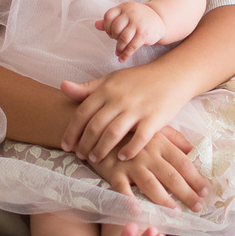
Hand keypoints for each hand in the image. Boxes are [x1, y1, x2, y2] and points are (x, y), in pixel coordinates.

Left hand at [60, 65, 192, 161]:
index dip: (71, 132)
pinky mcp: (154, 118)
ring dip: (101, 149)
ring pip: (113, 134)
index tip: (66, 146)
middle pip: (95, 126)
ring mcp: (137, 109)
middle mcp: (119, 98)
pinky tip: (122, 157)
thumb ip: (88, 88)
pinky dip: (129, 150)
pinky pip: (139, 138)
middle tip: (80, 156)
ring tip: (95, 160)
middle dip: (84, 144)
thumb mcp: (111, 80)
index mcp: (107, 89)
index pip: (82, 113)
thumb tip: (62, 86)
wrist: (172, 75)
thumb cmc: (138, 80)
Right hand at [87, 128, 208, 210]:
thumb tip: (193, 150)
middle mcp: (148, 154)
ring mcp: (130, 164)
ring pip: (151, 185)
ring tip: (176, 213)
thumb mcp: (154, 130)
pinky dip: (129, 201)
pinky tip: (138, 212)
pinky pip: (123, 190)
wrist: (98, 128)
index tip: (206, 192)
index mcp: (160, 143)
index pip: (183, 163)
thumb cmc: (130, 133)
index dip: (196, 178)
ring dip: (165, 201)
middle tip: (197, 207)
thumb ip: (174, 139)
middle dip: (187, 194)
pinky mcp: (114, 172)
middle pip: (171, 177)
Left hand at [97, 2, 164, 61]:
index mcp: (124, 7)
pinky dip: (126, 54)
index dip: (106, 26)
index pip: (108, 16)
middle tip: (116, 41)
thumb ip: (111, 20)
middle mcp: (131, 13)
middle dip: (113, 37)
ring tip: (118, 52)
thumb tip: (96, 25)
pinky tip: (122, 58)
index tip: (110, 32)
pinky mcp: (144, 34)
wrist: (159, 19)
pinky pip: (132, 47)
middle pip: (115, 28)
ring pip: (123, 39)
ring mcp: (138, 23)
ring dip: (119, 48)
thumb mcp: (125, 15)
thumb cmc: (138, 18)